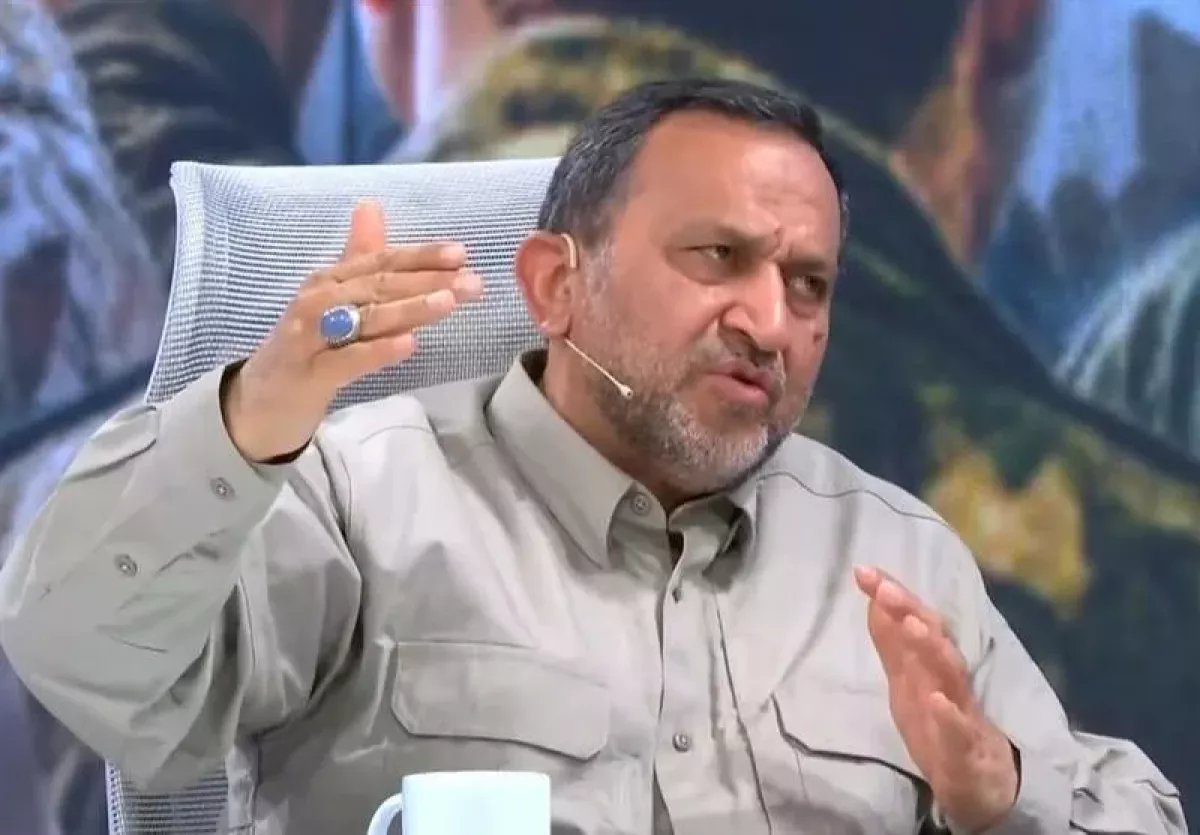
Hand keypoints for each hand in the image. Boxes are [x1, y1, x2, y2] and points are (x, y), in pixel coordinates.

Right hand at [223, 201, 481, 461]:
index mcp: (328, 281)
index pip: (379, 262)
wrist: (257, 403)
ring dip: (408, 308)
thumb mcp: (333, 303)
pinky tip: (409, 344)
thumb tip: (371, 206)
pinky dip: (377, 351)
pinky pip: (346, 360)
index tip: (461, 254)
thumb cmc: (305, 349)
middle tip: (472, 282)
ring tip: (448, 302)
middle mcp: (316, 301)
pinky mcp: (307, 375)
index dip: (420, 256)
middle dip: (427, 282)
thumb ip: (358, 259)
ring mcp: (308, 338)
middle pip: (376, 286)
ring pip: (364, 318)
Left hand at [854, 565, 1017, 832]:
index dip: (890, 596)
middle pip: (931, 639)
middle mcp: (945, 680)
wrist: (980, 786)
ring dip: (931, 650)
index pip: (911, 621)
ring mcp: (960, 712)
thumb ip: (892, 644)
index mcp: (928, 665)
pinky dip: (949, 715)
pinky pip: (959, 730)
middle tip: (885, 587)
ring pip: (948, 675)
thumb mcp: (908, 683)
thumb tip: (873, 601)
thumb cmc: (942, 725)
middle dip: (909, 611)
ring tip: (913, 625)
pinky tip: (938, 701)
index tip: (862, 570)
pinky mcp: (967, 748)